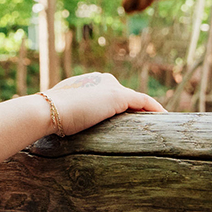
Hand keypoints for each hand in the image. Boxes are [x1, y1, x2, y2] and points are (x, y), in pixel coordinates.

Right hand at [44, 73, 164, 135]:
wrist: (47, 111)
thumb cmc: (48, 117)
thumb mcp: (58, 114)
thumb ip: (64, 117)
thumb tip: (59, 131)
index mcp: (85, 83)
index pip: (106, 95)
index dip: (116, 107)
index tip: (123, 121)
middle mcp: (100, 80)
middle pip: (124, 96)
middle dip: (134, 109)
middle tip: (144, 125)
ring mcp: (110, 86)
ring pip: (135, 99)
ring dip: (147, 110)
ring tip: (157, 124)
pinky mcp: (118, 96)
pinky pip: (143, 102)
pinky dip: (154, 108)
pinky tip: (164, 118)